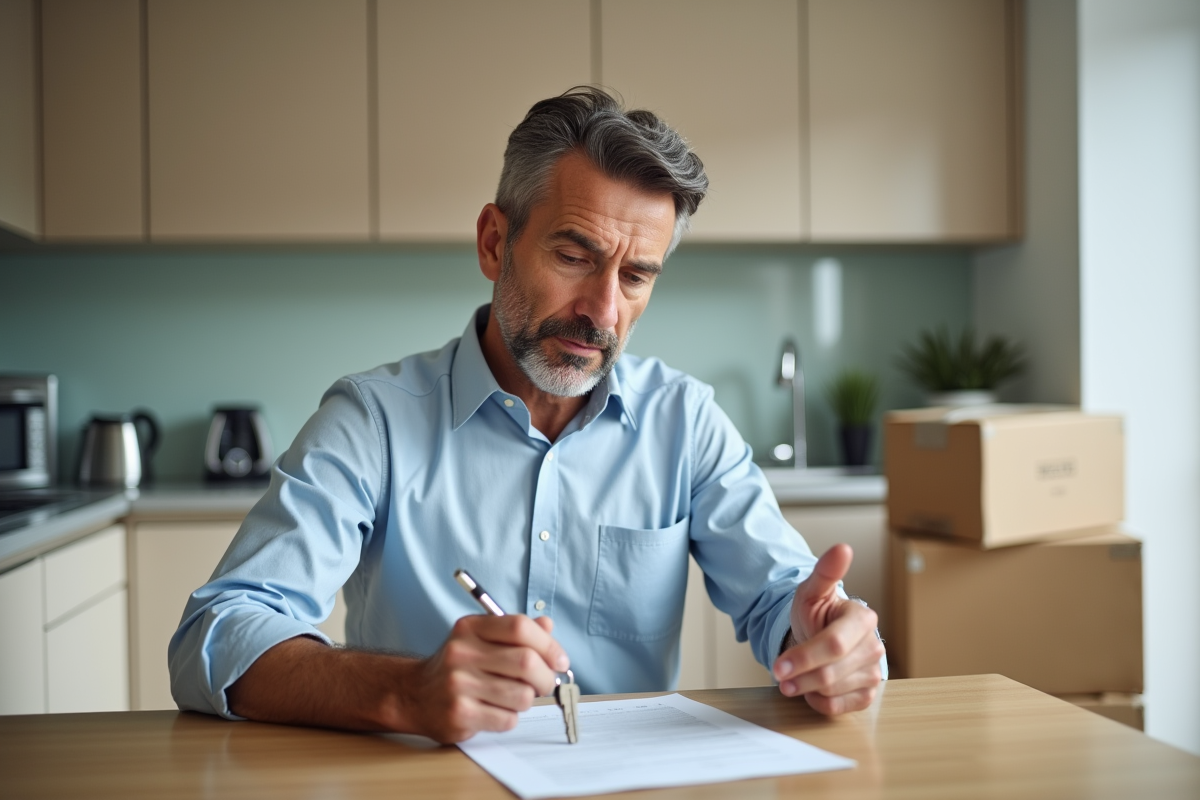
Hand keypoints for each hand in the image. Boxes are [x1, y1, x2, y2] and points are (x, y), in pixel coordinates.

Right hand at [404, 614, 569, 742]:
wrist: (413, 695)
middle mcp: (461, 652)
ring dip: (527, 700)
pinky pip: (507, 719)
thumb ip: (514, 632)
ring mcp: (458, 684)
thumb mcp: (480, 639)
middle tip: (544, 683)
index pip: (519, 627)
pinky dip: (510, 717)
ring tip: (513, 697)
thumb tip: (548, 625)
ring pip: (522, 695)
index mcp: (470, 628)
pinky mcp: (459, 714)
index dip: (548, 644)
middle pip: (526, 662)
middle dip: (545, 677)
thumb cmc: (456, 667)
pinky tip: (494, 711)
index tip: (560, 660)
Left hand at [773, 544, 884, 715]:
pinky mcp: (866, 694)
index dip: (804, 657)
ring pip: (832, 691)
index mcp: (863, 619)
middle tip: (779, 674)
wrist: (818, 634)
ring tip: (796, 675)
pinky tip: (811, 687)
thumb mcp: (812, 591)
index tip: (778, 666)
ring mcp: (873, 673)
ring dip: (805, 687)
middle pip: (831, 673)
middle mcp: (873, 647)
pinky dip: (817, 701)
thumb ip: (826, 572)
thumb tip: (842, 548)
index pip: (834, 645)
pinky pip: (837, 708)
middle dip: (799, 676)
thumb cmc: (816, 613)